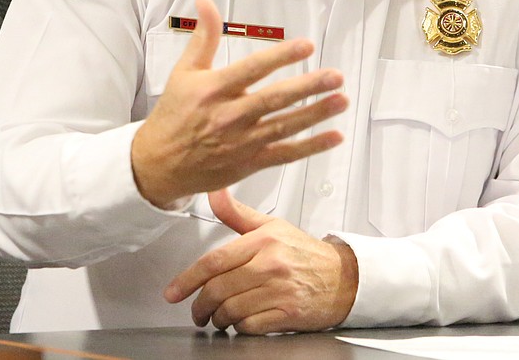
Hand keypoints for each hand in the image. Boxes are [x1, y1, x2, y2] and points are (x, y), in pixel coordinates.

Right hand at [131, 0, 347, 207]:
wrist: (158, 164)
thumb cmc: (173, 114)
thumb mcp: (184, 71)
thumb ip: (203, 36)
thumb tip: (206, 1)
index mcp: (214, 89)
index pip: (253, 69)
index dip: (281, 57)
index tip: (306, 46)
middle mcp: (230, 116)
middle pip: (274, 99)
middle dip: (308, 87)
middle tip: (336, 76)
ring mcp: (241, 142)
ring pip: (284, 126)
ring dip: (316, 114)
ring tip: (341, 100)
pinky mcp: (249, 164)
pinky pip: (285, 154)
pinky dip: (310, 147)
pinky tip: (334, 137)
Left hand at [164, 189, 358, 333]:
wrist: (344, 278)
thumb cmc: (304, 253)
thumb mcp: (272, 226)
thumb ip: (237, 213)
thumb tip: (214, 191)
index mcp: (263, 240)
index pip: (214, 261)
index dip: (188, 279)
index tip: (173, 292)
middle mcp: (270, 264)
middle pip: (218, 289)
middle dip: (200, 305)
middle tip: (198, 311)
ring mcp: (279, 290)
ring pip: (231, 310)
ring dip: (218, 319)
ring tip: (218, 317)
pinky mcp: (288, 314)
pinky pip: (250, 326)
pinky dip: (239, 327)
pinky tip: (241, 322)